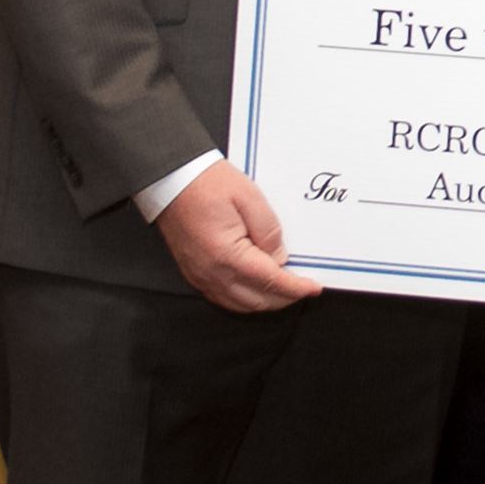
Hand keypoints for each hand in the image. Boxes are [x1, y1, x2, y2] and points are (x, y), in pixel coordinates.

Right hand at [153, 161, 321, 312]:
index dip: (295, 288)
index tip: (313, 288)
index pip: (269, 281)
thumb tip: (280, 258)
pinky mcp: (194, 272)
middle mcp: (211, 273)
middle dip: (284, 298)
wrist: (171, 180)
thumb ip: (269, 231)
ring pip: (239, 304)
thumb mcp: (250, 197)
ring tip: (285, 288)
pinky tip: (257, 286)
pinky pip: (223, 297)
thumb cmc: (206, 184)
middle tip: (303, 287)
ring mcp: (200, 276)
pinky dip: (245, 298)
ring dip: (265, 301)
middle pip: (255, 300)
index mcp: (227, 255)